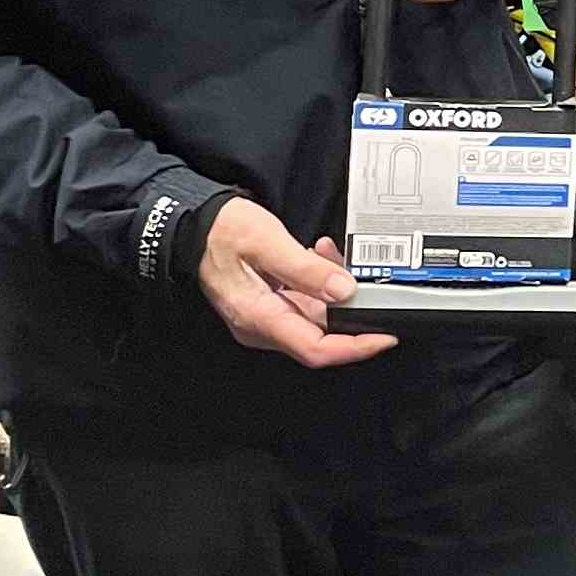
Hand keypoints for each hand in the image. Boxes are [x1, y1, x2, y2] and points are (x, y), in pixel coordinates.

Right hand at [197, 198, 391, 367]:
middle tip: (369, 281)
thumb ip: (305, 270)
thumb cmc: (220, 232)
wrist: (189, 226)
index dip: (356, 348)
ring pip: (317, 318)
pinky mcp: (269, 306)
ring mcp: (265, 318)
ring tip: (333, 256)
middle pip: (322, 337)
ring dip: (336, 291)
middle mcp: (262, 327)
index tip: (387, 336)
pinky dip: (321, 284)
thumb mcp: (266, 242)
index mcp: (259, 317)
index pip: (316, 349)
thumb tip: (345, 291)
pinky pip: (305, 304)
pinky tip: (320, 257)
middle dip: (352, 311)